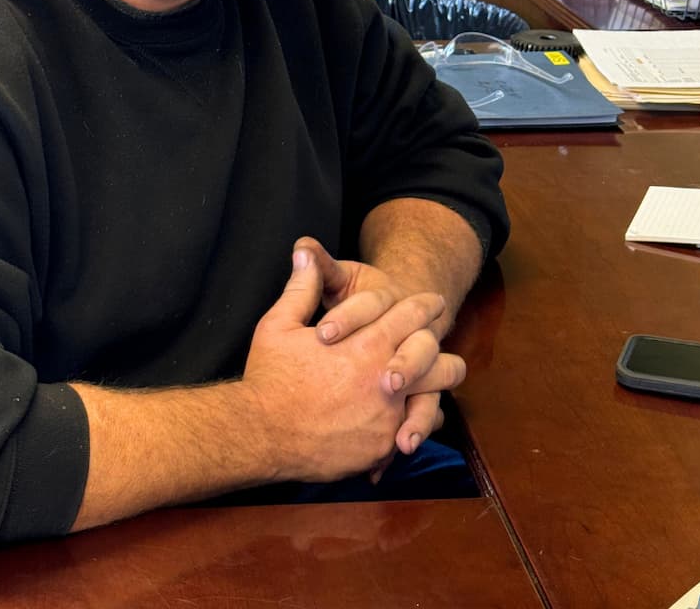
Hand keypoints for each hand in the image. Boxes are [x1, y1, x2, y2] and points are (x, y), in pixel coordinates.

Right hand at [240, 247, 447, 484]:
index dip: (425, 305)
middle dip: (438, 344)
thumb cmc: (270, 377)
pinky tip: (405, 419)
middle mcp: (385, 379)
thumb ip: (301, 288)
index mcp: (366, 344)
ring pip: (433, 400)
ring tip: (430, 381)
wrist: (261, 435)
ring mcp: (387, 417)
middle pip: (436, 357)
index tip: (434, 301)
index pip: (412, 316)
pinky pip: (409, 434)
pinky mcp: (381, 448)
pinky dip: (408, 425)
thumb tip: (305, 251)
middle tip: (436, 338)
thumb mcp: (279, 325)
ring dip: (432, 388)